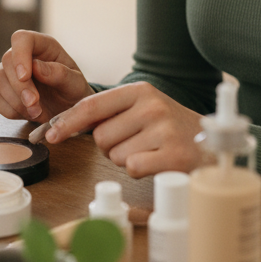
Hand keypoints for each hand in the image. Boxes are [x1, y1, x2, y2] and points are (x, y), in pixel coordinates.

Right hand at [0, 31, 92, 121]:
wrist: (68, 111)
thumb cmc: (73, 92)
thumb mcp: (75, 84)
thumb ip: (59, 74)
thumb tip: (36, 66)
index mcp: (42, 46)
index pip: (21, 39)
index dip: (19, 55)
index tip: (25, 77)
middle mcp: (23, 55)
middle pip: (7, 61)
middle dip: (20, 87)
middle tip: (35, 105)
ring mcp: (10, 72)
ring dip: (16, 100)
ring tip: (36, 111)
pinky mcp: (2, 90)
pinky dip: (9, 109)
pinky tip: (27, 113)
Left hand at [44, 82, 202, 176]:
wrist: (210, 143)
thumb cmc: (168, 128)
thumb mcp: (142, 108)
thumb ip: (110, 112)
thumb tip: (63, 124)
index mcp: (139, 91)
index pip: (91, 106)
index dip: (68, 122)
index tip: (50, 134)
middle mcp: (151, 106)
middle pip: (101, 137)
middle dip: (110, 147)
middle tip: (135, 143)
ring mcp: (163, 129)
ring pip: (116, 156)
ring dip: (126, 159)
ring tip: (149, 150)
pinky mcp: (173, 154)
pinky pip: (134, 168)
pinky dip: (140, 170)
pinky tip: (157, 161)